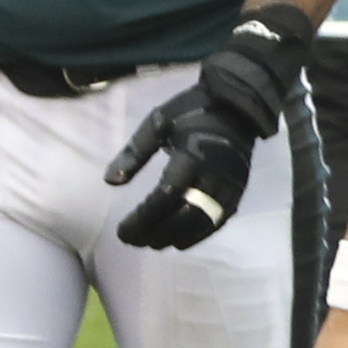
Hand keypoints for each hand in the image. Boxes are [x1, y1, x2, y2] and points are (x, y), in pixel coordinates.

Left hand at [106, 13, 302, 249]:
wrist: (237, 104)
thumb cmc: (192, 110)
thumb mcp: (157, 123)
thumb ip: (134, 153)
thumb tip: (110, 182)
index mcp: (191, 156)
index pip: (165, 197)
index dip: (142, 219)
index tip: (122, 230)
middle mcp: (213, 176)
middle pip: (183, 216)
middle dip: (155, 233)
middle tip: (132, 240)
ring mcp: (229, 185)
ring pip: (202, 224)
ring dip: (175, 238)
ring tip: (152, 243)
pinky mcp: (238, 191)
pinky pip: (218, 221)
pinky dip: (198, 235)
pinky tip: (180, 240)